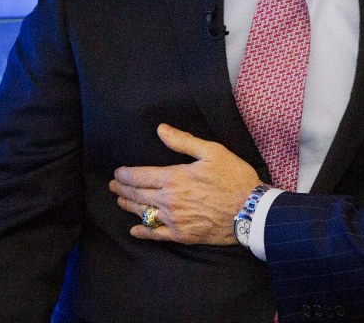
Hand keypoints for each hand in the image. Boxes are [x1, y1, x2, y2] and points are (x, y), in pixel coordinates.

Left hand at [110, 124, 262, 244]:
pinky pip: (155, 235)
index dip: (125, 174)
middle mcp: (168, 200)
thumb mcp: (212, 152)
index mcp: (174, 178)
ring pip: (143, 212)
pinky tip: (134, 230)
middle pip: (137, 194)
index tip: (117, 173)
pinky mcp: (181, 235)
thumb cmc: (234, 178)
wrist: (250, 211)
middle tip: (113, 186)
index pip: (140, 176)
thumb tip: (161, 130)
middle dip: (122, 189)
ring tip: (120, 200)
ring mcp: (173, 219)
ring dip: (129, 205)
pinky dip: (142, 232)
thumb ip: (183, 142)